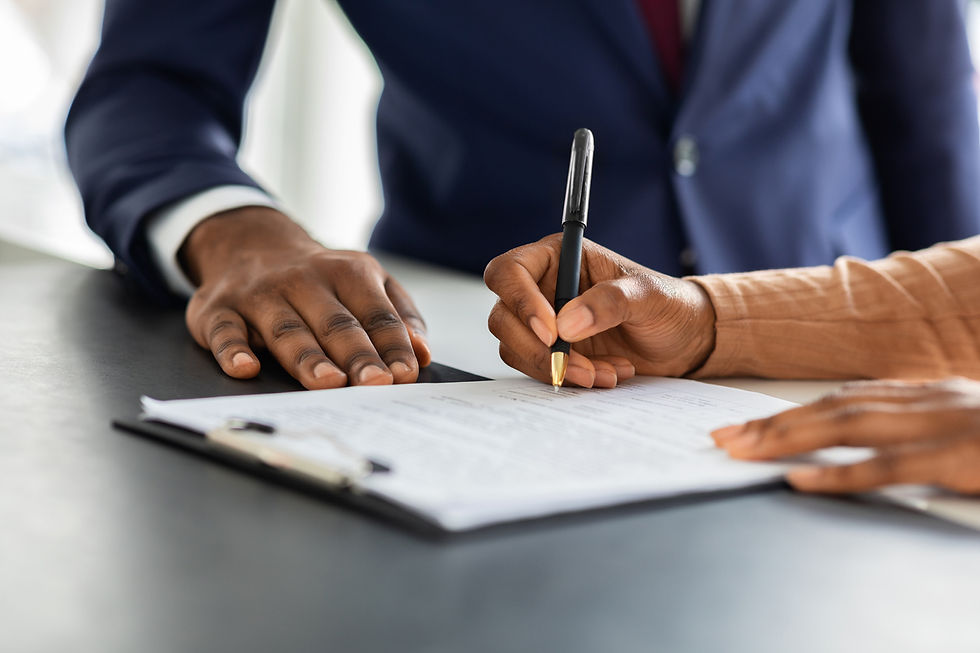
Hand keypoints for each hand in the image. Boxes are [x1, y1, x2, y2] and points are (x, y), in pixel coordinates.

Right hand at [180, 207, 430, 388]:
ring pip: (287, 330)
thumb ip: (399, 314)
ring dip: (308, 357)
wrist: (250, 245)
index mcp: (347, 272)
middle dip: (357, 354)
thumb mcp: (367, 282)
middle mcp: (303, 280)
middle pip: (335, 323)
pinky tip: (246, 368)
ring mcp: (260, 295)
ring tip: (328, 383)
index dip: (392, 344)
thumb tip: (422, 352)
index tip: (405, 374)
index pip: (376, 313)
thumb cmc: (320, 280)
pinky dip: (233, 350)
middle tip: (374, 383)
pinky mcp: (220, 310)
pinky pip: (225, 332)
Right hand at [483, 234, 715, 387]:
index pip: (510, 271)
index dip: (520, 300)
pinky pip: (538, 369)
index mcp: (559, 257)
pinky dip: (568, 378)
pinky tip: (605, 373)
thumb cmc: (668, 304)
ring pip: (516, 348)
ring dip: (558, 368)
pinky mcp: (552, 352)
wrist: (684, 339)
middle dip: (538, 348)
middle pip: (504, 317)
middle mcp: (543, 287)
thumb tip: (567, 324)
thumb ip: (609, 302)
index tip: (552, 331)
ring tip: (604, 372)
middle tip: (578, 365)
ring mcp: (544, 322)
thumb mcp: (647, 296)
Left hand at [712, 378, 979, 493]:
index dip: (788, 411)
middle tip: (721, 438)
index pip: (840, 399)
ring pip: (847, 427)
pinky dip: (840, 474)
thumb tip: (858, 452)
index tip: (743, 425)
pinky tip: (801, 481)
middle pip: (831, 408)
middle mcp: (928, 400)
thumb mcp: (962, 427)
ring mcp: (943, 426)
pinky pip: (888, 466)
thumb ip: (915, 432)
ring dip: (787, 439)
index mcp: (927, 394)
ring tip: (741, 451)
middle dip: (771, 424)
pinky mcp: (959, 458)